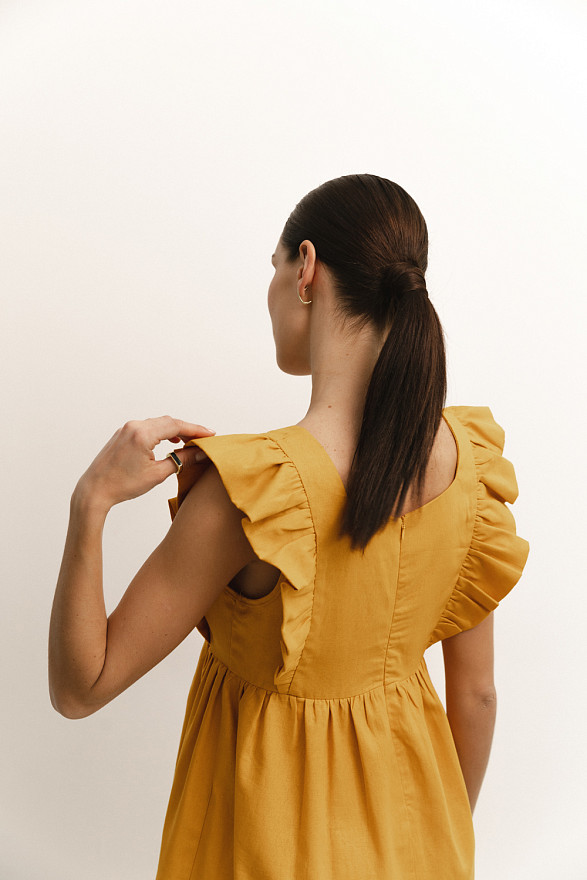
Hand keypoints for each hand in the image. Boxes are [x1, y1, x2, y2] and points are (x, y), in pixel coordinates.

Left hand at [74, 416, 214, 510]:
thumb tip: (200, 453)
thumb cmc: (123, 485)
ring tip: (190, 442)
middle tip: (204, 438)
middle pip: (168, 422)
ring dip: (175, 430)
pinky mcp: (122, 434)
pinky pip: (148, 427)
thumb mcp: (157, 474)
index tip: (211, 434)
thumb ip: (181, 460)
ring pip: (158, 423)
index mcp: (142, 434)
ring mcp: (126, 428)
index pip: (176, 426)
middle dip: (188, 429)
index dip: (196, 429)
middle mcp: (134, 426)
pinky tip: (171, 442)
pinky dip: (162, 432)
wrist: (95, 490)